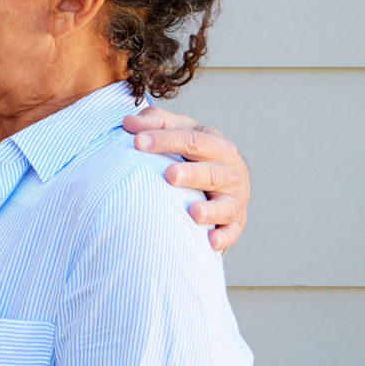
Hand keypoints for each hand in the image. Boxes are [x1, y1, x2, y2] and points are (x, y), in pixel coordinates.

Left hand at [123, 105, 249, 251]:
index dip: (164, 140)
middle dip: (191, 174)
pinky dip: (223, 237)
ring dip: (210, 210)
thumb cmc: (193, 151)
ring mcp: (234, 197)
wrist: (224, 175)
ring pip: (225, 204)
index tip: (137, 142)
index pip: (191, 139)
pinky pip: (232, 231)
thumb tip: (128, 122)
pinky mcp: (236, 220)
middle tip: (169, 175)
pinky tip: (209, 242)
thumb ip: (155, 122)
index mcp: (216, 143)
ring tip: (193, 213)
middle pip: (210, 172)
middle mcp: (230, 170)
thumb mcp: (178, 129)